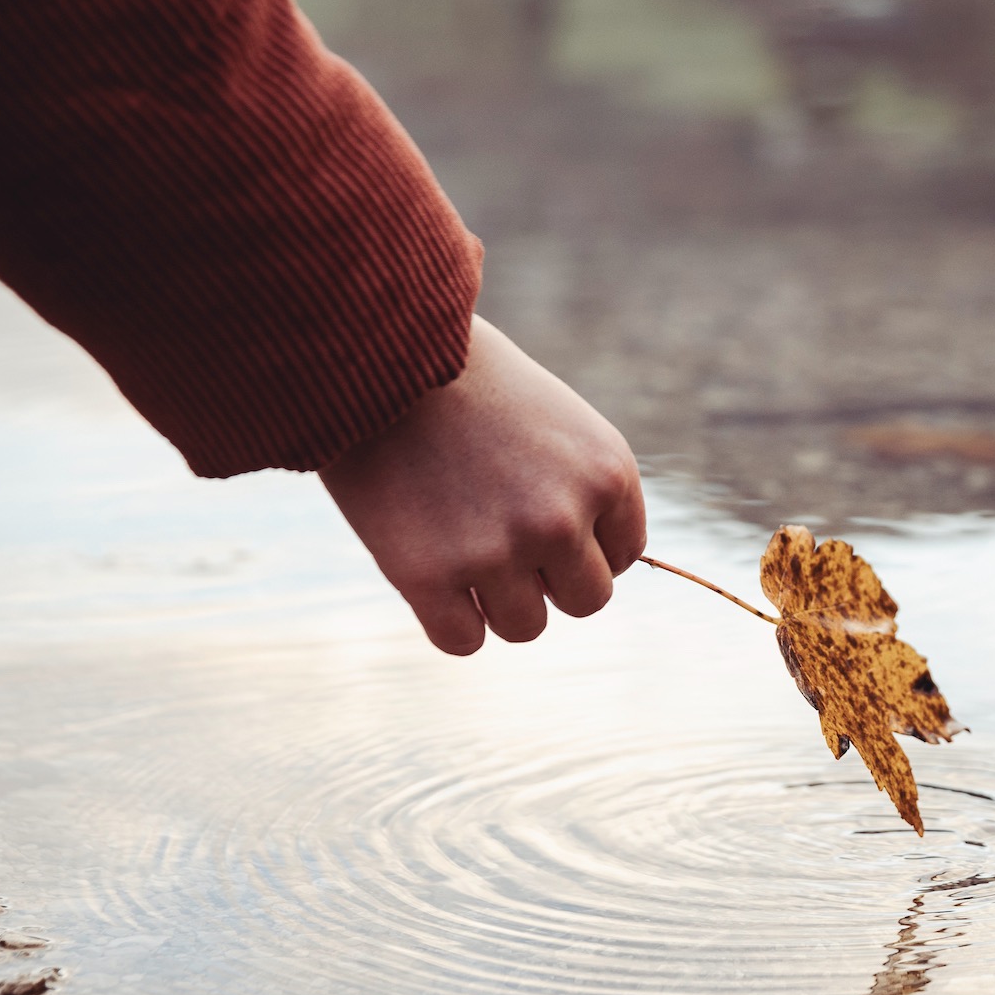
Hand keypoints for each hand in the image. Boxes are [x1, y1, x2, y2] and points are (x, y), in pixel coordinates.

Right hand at [320, 316, 646, 654]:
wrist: (372, 351)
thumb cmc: (463, 379)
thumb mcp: (555, 420)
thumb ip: (581, 490)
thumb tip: (590, 573)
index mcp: (605, 473)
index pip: (621, 555)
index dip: (579, 542)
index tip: (536, 513)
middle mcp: (560, 519)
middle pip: (586, 600)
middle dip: (548, 578)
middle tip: (500, 536)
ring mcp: (496, 552)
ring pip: (525, 627)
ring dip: (498, 601)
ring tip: (461, 547)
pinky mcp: (427, 577)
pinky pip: (463, 642)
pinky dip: (450, 621)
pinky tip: (431, 576)